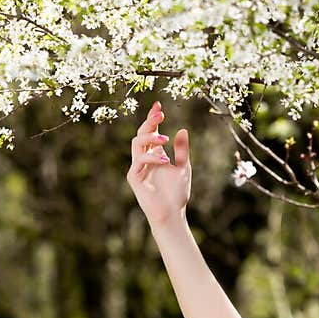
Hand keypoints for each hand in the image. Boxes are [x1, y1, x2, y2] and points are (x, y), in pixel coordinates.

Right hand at [127, 101, 191, 232]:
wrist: (172, 214)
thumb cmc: (177, 194)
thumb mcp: (184, 168)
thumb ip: (182, 150)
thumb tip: (182, 129)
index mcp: (155, 154)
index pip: (151, 132)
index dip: (153, 118)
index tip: (158, 104)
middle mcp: (144, 158)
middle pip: (141, 133)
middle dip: (149, 122)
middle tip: (161, 114)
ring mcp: (138, 167)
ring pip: (136, 143)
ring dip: (150, 137)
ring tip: (165, 139)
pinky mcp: (134, 178)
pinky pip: (138, 162)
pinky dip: (151, 158)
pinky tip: (164, 161)